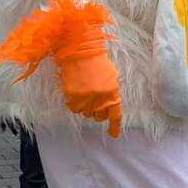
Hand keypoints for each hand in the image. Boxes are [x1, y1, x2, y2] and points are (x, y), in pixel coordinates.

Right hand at [55, 23, 121, 137]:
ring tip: (86, 90)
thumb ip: (111, 94)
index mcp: (112, 93)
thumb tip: (108, 108)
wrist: (81, 52)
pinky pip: (74, 109)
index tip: (113, 135)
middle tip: (95, 99)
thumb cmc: (98, 63)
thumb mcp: (111, 78)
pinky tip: (77, 92)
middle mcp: (100, 99)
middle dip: (98, 111)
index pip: (115, 115)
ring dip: (86, 106)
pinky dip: (75, 104)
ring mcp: (85, 99)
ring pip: (86, 113)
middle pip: (99, 116)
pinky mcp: (72, 97)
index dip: (114, 127)